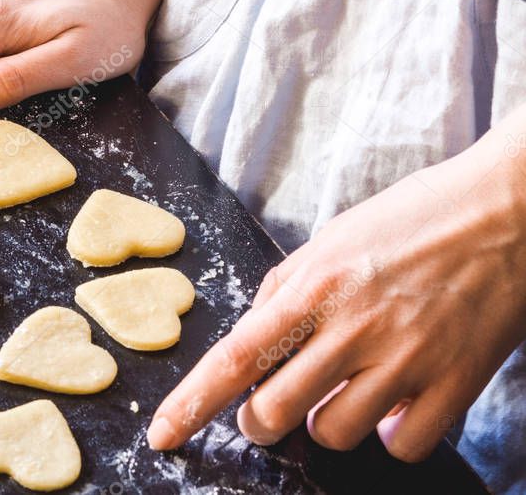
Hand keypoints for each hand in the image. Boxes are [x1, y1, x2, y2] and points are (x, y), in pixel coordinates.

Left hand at [147, 132, 525, 461]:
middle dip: (260, 420)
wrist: (506, 208)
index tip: (162, 434)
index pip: (234, 357)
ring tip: (345, 389)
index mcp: (313, 285)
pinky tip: (394, 403)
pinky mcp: (456, 382)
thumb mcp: (332, 238)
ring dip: (325, 423)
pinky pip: (402, 446)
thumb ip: (286, 287)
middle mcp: (352, 326)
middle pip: (273, 411)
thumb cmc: (413, 219)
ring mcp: (405, 357)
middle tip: (270, 406)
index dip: (191, 403)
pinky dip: (391, 434)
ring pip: (332, 434)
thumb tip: (252, 334)